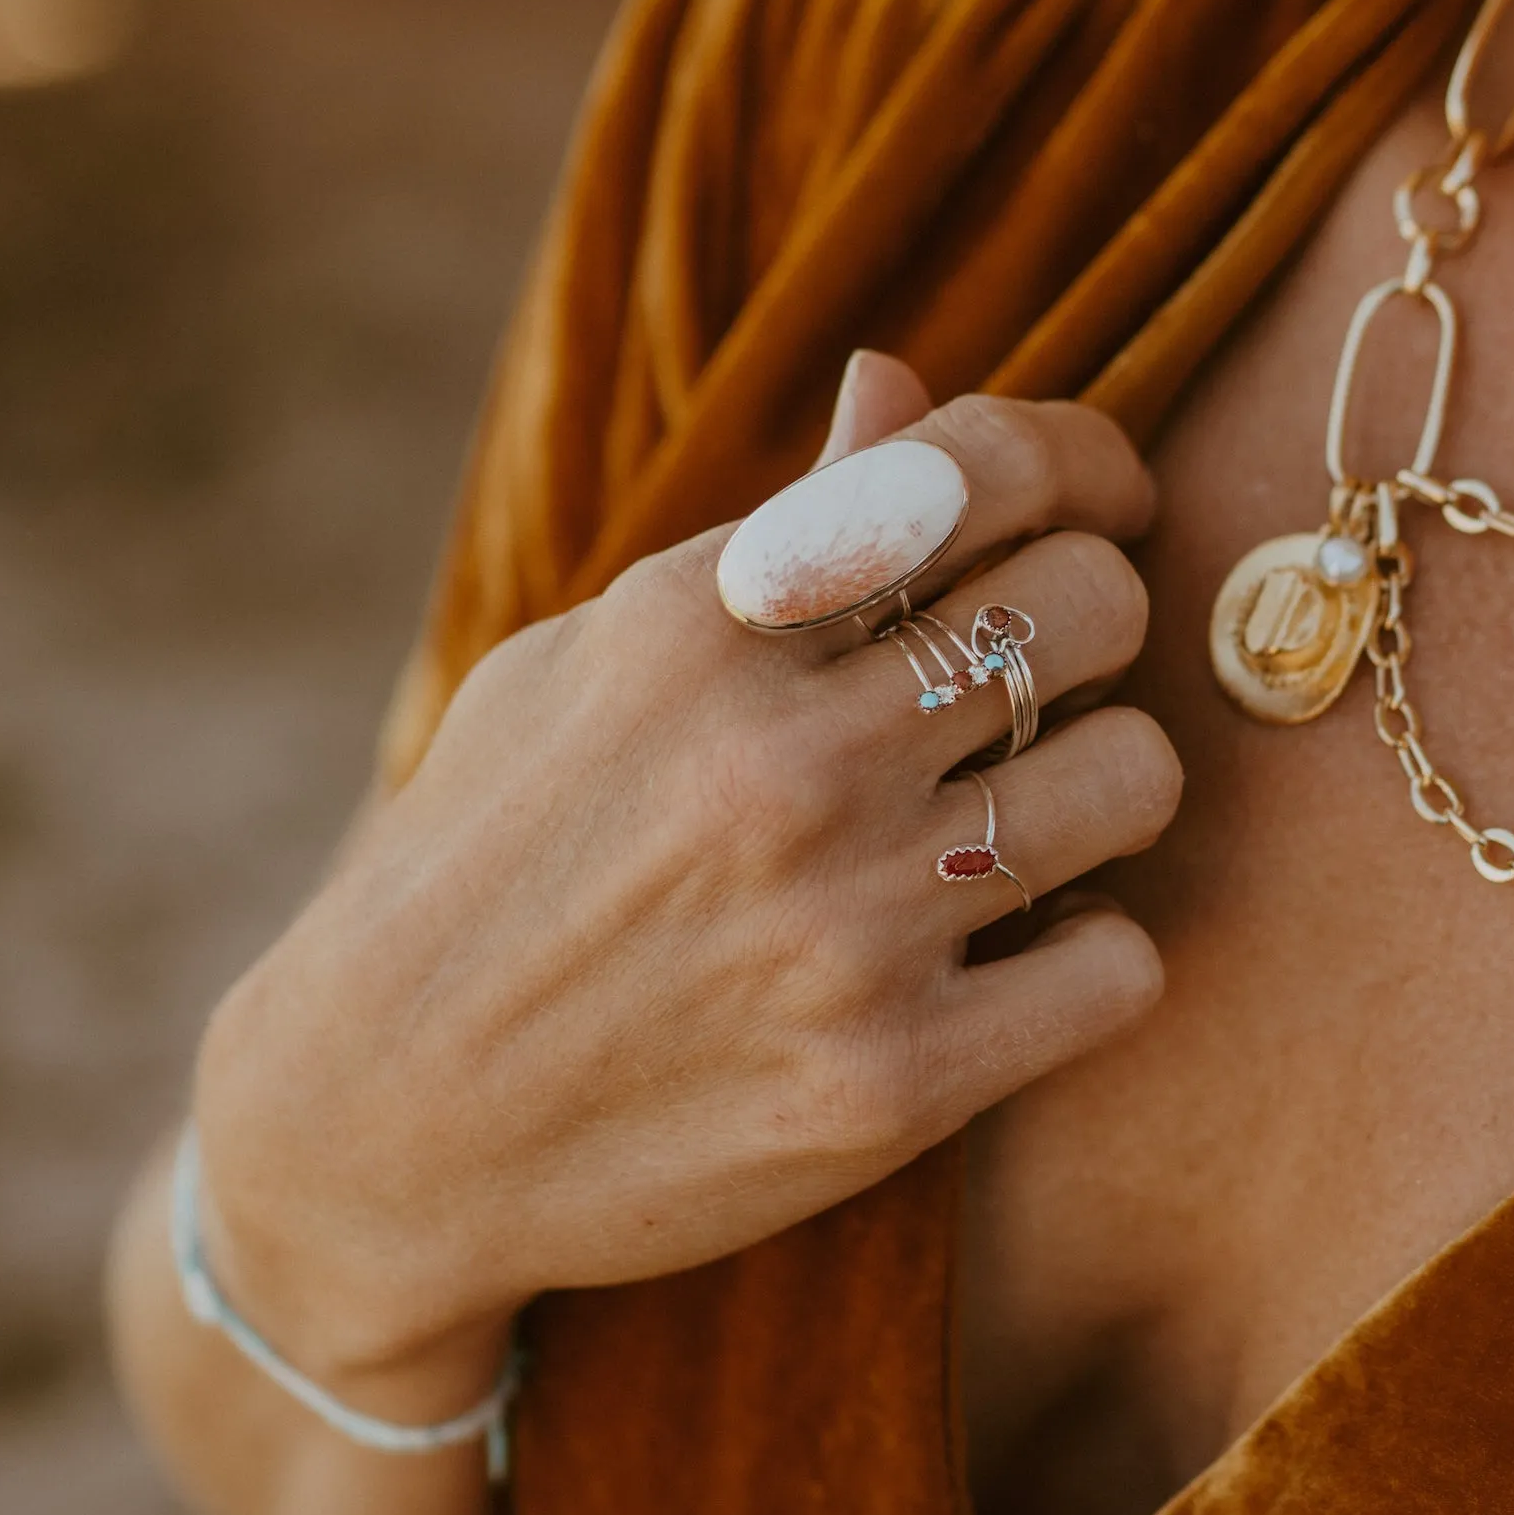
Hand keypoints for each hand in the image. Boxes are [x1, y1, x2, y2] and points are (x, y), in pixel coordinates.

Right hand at [187, 355, 1180, 1406]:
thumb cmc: (491, 867)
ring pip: (1136, 778)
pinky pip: (1120, 969)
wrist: (378, 1127)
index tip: (1102, 507)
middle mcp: (784, 760)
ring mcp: (843, 925)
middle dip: (1098, 627)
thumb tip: (898, 387)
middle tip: (1048, 684)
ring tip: (1025, 825)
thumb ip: (770, 542)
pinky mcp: (889, 1082)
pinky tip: (1010, 965)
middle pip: (1091, 607)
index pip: (980, 467)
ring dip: (1102, 792)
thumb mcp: (585, 668)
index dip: (1083, 466)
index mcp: (699, 624)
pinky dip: (1088, 962)